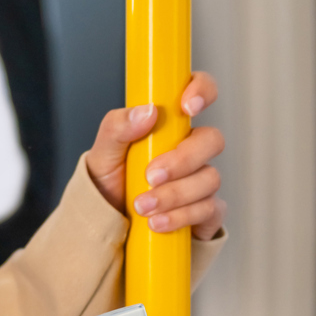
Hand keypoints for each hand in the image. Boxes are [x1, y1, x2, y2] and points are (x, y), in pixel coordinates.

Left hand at [85, 71, 225, 239]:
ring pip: (209, 179)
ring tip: (142, 206)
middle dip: (182, 159)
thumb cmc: (111, 181)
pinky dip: (181, 217)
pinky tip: (157, 223)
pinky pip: (209, 210)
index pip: (199, 92)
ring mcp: (202, 180)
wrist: (109, 224)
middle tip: (150, 175)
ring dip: (174, 194)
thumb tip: (147, 111)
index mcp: (170, 125)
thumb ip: (118, 127)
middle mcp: (192, 149)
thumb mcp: (103, 153)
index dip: (202, 91)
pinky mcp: (206, 211)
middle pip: (212, 140)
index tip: (187, 106)